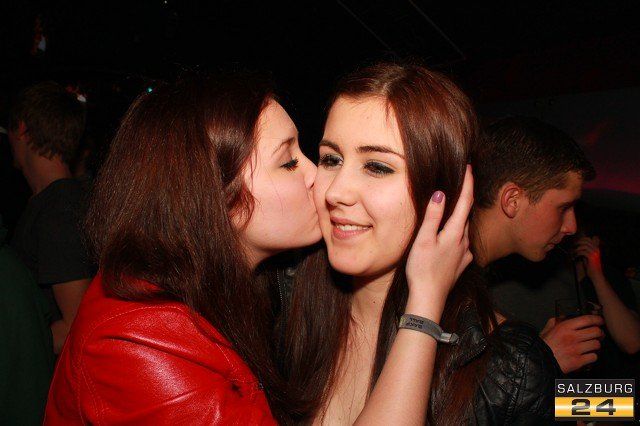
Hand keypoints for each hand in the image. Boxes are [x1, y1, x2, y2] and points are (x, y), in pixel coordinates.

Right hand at [406, 165, 473, 302]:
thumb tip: (441, 193)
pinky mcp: (461, 264)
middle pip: (467, 214)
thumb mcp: (423, 240)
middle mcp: (464, 242)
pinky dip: (459, 233)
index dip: (468, 183)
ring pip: (465, 229)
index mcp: (455, 233)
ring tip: (455, 206)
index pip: (465, 202)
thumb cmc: (422, 269)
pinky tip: (452, 235)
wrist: (429, 298)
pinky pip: (463, 243)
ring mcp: (464, 254)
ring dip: (461, 216)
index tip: (469, 167)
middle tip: (461, 182)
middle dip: (465, 198)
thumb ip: (433, 216)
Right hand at [540, 315, 604, 372]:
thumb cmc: (543, 346)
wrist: (540, 361)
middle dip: (599, 333)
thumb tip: (563, 316)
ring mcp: (576, 349)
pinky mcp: (578, 361)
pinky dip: (592, 356)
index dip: (597, 319)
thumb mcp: (547, 329)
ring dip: (595, 345)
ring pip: (596, 344)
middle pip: (596, 331)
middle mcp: (572, 337)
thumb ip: (555, 321)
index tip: (600, 321)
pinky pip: (593, 357)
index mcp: (565, 327)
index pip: (587, 319)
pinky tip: (587, 355)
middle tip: (598, 334)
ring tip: (591, 345)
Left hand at [574, 236, 602, 277]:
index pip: (589, 238)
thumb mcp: (588, 257)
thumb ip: (585, 251)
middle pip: (586, 240)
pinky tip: (574, 257)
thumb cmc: (591, 267)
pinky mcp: (592, 257)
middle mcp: (596, 249)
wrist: (596, 275)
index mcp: (596, 248)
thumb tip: (577, 246)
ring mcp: (595, 253)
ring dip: (576, 249)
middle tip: (573, 246)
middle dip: (577, 242)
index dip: (581, 239)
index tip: (575, 243)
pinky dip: (577, 254)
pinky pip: (582, 252)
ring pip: (584, 246)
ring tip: (573, 253)